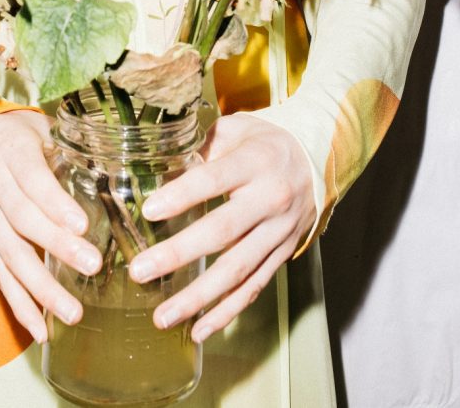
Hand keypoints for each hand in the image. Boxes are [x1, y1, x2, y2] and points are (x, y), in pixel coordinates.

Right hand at [0, 110, 103, 343]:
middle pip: (23, 220)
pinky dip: (19, 305)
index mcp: (10, 153)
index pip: (32, 180)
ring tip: (72, 313)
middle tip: (92, 266)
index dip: (55, 203)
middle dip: (57, 246)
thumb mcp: (38, 127)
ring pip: (10, 256)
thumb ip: (69, 147)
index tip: (82, 224)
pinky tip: (41, 330)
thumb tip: (117, 167)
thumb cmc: (15, 133)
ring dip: (40, 289)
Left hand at [127, 113, 315, 342]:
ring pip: (237, 270)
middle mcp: (269, 200)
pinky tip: (199, 329)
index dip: (182, 195)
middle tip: (141, 270)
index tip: (149, 210)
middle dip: (179, 253)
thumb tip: (162, 166)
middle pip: (222, 231)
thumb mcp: (237, 129)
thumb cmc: (266, 142)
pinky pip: (254, 287)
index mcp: (255, 162)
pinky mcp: (282, 255)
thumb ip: (203, 146)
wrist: (317, 159)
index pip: (214, 180)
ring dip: (198, 297)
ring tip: (162, 316)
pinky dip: (227, 311)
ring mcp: (278, 232)